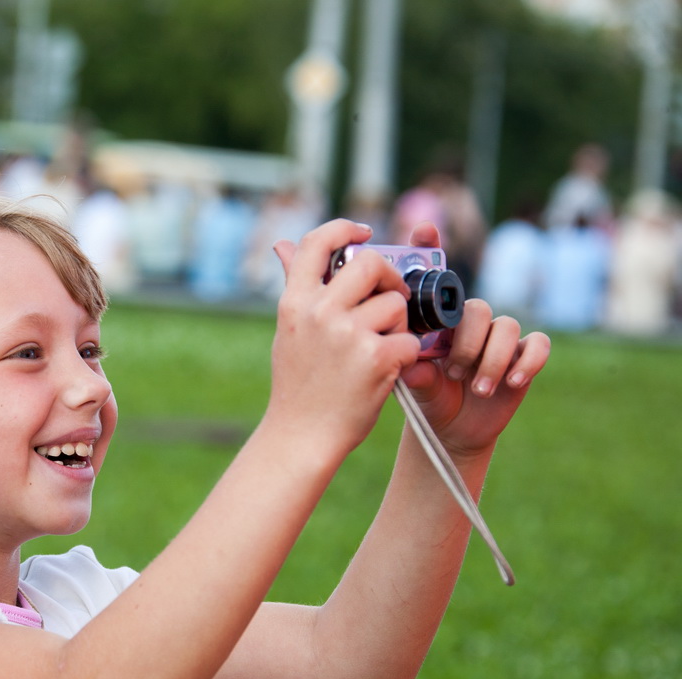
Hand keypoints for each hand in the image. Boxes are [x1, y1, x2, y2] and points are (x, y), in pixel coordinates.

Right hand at [271, 219, 422, 455]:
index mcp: (295, 302)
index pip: (317, 243)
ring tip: (381, 348)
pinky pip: (411, 340)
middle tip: (389, 298)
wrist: (301, 436)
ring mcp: (348, 334)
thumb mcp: (289, 330)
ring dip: (399, 325)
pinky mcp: (376, 358)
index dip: (345, 229)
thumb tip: (281, 244)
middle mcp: (319, 312)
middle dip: (389, 278)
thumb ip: (295, 287)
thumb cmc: (298, 385)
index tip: (365, 233)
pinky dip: (407, 356)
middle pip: (370, 264)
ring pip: (396, 304)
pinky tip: (389, 371)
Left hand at [399, 222, 551, 457]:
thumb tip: (418, 365)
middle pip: (478, 308)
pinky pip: (537, 343)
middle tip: (454, 372)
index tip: (422, 230)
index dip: (431, 249)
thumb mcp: (415, 388)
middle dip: (467, 343)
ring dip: (492, 359)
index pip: (437, 279)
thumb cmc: (429, 399)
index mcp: (439, 320)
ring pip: (506, 326)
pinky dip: (527, 362)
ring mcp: (499, 336)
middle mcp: (470, 321)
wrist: (452, 430)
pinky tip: (512, 381)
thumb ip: (415, 374)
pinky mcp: (524, 355)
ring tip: (476, 388)